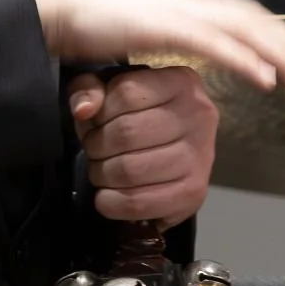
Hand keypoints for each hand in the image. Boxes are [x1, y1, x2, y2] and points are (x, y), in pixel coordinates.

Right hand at [19, 0, 284, 96]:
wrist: (50, 7)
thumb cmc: (83, 27)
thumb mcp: (134, 41)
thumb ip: (162, 51)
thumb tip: (180, 71)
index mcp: (184, 8)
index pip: (245, 18)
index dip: (279, 39)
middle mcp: (188, 4)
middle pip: (257, 21)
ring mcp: (177, 12)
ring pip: (246, 30)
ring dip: (282, 56)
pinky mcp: (162, 25)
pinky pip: (214, 44)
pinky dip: (245, 60)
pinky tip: (268, 80)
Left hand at [67, 65, 218, 224]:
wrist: (174, 153)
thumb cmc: (138, 117)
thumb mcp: (110, 91)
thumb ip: (88, 88)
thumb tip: (83, 110)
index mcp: (181, 82)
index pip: (125, 93)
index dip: (99, 112)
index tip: (96, 122)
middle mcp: (198, 116)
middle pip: (126, 133)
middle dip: (96, 146)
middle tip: (95, 151)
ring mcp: (200, 157)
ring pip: (129, 171)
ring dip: (102, 175)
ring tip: (104, 171)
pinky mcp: (193, 193)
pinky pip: (138, 203)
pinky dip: (111, 203)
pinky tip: (109, 195)